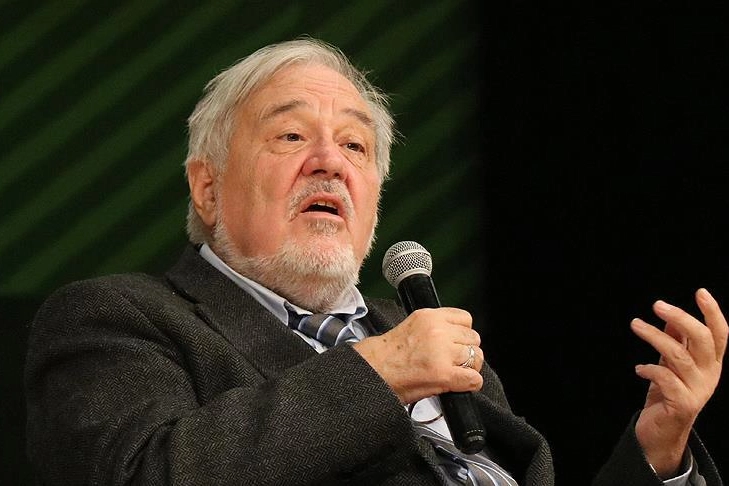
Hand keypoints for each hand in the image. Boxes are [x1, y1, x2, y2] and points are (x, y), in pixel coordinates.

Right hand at [353, 307, 482, 404]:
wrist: (371, 372)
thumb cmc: (385, 355)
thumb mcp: (411, 326)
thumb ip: (435, 328)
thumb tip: (457, 337)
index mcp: (429, 317)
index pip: (465, 319)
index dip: (462, 333)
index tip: (457, 342)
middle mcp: (438, 331)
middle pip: (473, 339)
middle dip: (466, 351)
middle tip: (454, 361)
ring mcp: (442, 352)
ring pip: (476, 357)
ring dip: (469, 367)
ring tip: (455, 373)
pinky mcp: (444, 374)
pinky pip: (474, 378)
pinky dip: (470, 384)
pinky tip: (459, 385)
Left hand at [631, 288, 727, 477]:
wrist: (663, 433)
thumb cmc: (668, 394)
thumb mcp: (672, 364)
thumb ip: (676, 342)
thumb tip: (670, 318)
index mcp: (711, 363)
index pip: (720, 334)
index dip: (713, 312)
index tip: (700, 292)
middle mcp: (709, 375)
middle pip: (701, 339)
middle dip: (680, 318)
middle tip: (657, 305)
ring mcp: (698, 390)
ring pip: (678, 355)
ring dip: (654, 336)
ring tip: (636, 325)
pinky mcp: (682, 404)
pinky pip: (665, 378)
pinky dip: (649, 369)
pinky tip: (639, 369)